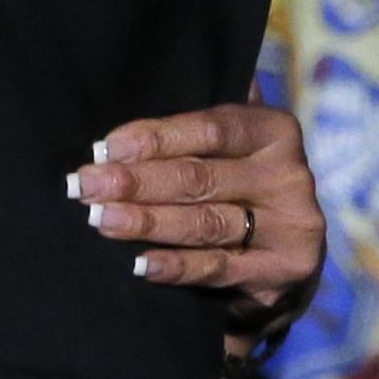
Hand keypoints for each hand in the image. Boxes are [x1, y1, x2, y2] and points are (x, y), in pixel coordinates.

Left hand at [69, 100, 324, 350]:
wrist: (285, 246)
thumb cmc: (236, 175)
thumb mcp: (227, 142)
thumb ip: (189, 126)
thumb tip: (124, 108)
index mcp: (273, 130)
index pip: (209, 130)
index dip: (154, 139)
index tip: (105, 148)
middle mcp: (289, 175)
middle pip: (200, 178)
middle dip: (135, 182)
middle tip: (86, 186)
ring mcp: (292, 225)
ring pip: (205, 223)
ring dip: (147, 222)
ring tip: (101, 219)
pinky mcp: (286, 270)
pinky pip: (219, 267)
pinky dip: (176, 266)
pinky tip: (140, 263)